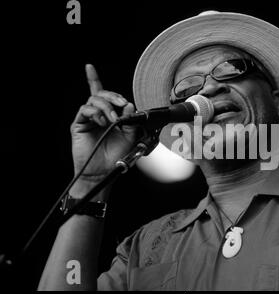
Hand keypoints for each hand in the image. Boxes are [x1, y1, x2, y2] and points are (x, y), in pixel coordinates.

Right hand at [70, 64, 137, 180]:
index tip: (88, 67)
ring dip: (106, 106)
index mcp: (108, 115)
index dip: (93, 78)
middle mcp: (97, 114)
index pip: (102, 94)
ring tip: (112, 119)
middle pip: (100, 94)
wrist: (103, 171)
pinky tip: (102, 122)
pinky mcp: (78, 125)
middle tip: (122, 104)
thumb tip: (130, 104)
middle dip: (113, 96)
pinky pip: (85, 110)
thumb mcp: (130, 136)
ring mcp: (87, 119)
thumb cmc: (116, 155)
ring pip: (93, 100)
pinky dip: (95, 112)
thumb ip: (130, 119)